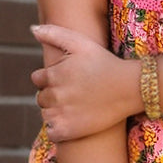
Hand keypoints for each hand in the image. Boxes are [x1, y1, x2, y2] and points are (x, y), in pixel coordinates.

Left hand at [31, 23, 140, 143]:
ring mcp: (61, 114)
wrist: (129, 88)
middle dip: (53, 96)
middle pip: (41, 98)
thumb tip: (33, 29)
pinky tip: (72, 122)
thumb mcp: (81, 43)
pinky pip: (52, 133)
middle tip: (74, 94)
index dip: (51, 79)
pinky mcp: (69, 131)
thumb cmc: (105, 63)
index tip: (68, 80)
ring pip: (45, 115)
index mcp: (53, 75)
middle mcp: (54, 95)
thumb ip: (54, 33)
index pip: (38, 80)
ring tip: (75, 108)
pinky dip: (57, 130)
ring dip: (55, 113)